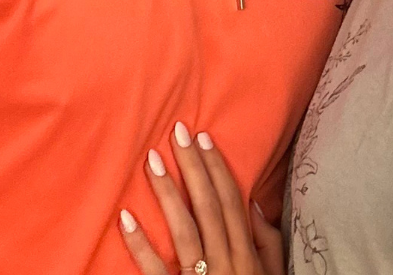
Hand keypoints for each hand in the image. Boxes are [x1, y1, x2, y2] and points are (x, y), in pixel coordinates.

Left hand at [118, 122, 282, 274]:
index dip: (217, 168)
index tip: (202, 138)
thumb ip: (268, 243)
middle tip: (176, 132)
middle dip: (193, 168)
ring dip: (168, 194)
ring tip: (152, 161)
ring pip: (184, 231)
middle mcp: (227, 264)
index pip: (232, 202)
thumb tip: (255, 204)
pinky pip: (156, 273)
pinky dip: (140, 246)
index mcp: (247, 255)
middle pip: (209, 208)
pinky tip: (124, 218)